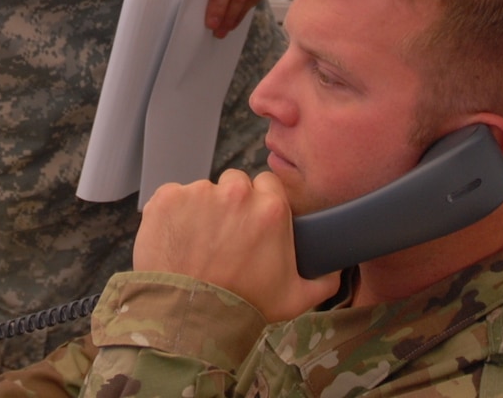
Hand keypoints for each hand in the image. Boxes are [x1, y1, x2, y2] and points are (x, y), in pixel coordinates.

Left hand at [134, 169, 339, 321]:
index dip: (260, 203)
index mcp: (270, 208)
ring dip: (202, 211)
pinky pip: (173, 197)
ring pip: (203, 192)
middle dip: (231, 205)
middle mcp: (235, 193)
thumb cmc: (243, 306)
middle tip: (225, 236)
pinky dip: (174, 215)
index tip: (252, 222)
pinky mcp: (167, 198)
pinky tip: (178, 241)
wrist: (191, 317)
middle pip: (235, 184)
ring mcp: (198, 193)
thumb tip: (335, 268)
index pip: (268, 184)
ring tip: (198, 245)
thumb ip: (324, 279)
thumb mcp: (297, 298)